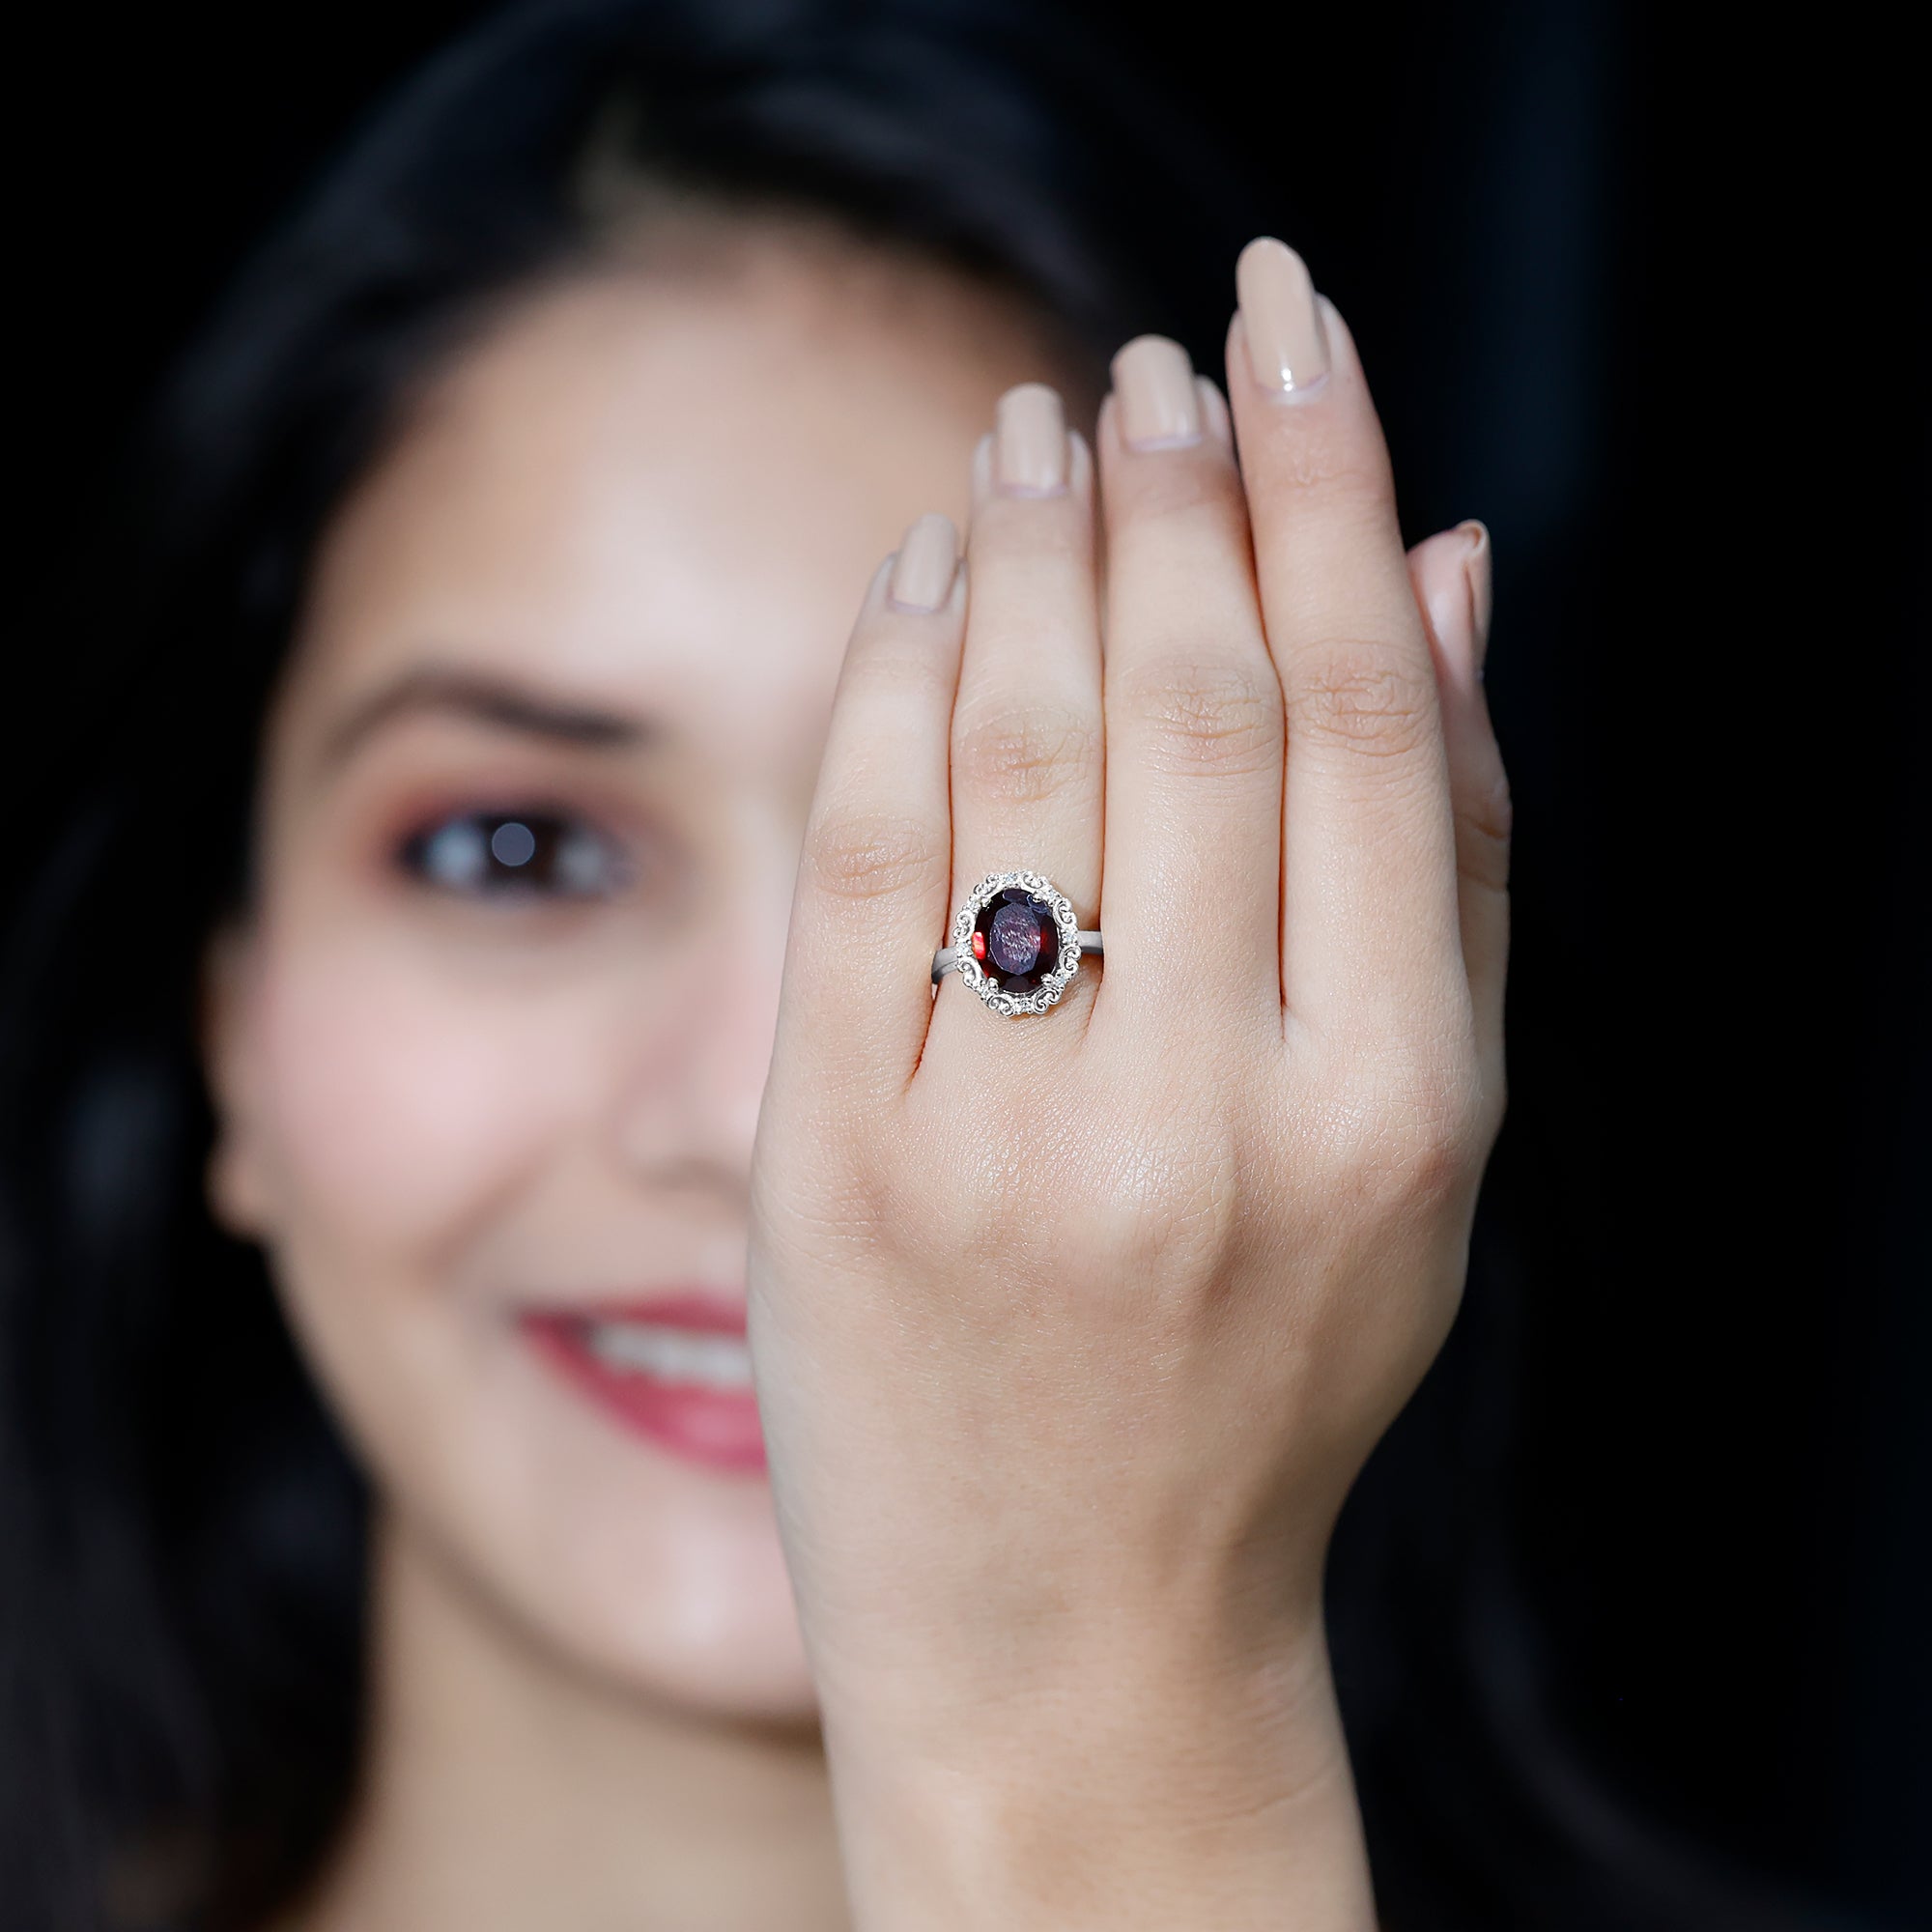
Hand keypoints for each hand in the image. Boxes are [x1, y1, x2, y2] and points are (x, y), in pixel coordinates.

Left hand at [747, 239, 1506, 1927]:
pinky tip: (923, 575)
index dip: (1321, 486)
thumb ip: (1443, 856)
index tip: (1287, 330)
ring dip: (1031, 550)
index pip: (1355, 717)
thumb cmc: (1270, 1369)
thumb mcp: (1423, 1149)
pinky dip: (892, 680)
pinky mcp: (835, 1165)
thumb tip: (1447, 567)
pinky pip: (858, 855)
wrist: (1073, 1618)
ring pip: (1019, 754)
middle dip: (1174, 491)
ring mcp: (1001, 1145)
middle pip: (1190, 706)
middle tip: (1152, 364)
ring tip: (1040, 429)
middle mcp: (1203, 1120)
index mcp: (1391, 1112)